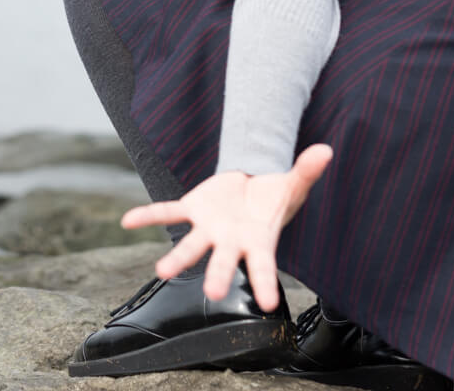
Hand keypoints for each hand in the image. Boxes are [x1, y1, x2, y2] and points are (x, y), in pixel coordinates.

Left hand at [120, 143, 332, 310]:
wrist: (252, 186)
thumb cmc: (274, 195)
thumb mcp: (292, 183)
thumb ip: (306, 170)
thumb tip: (326, 150)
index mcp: (258, 241)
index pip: (263, 266)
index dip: (265, 283)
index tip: (267, 304)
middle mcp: (230, 242)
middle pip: (223, 262)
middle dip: (218, 276)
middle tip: (213, 293)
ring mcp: (209, 229)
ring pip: (191, 246)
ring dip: (177, 258)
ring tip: (161, 271)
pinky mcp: (193, 209)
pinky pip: (168, 211)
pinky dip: (147, 215)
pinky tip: (127, 221)